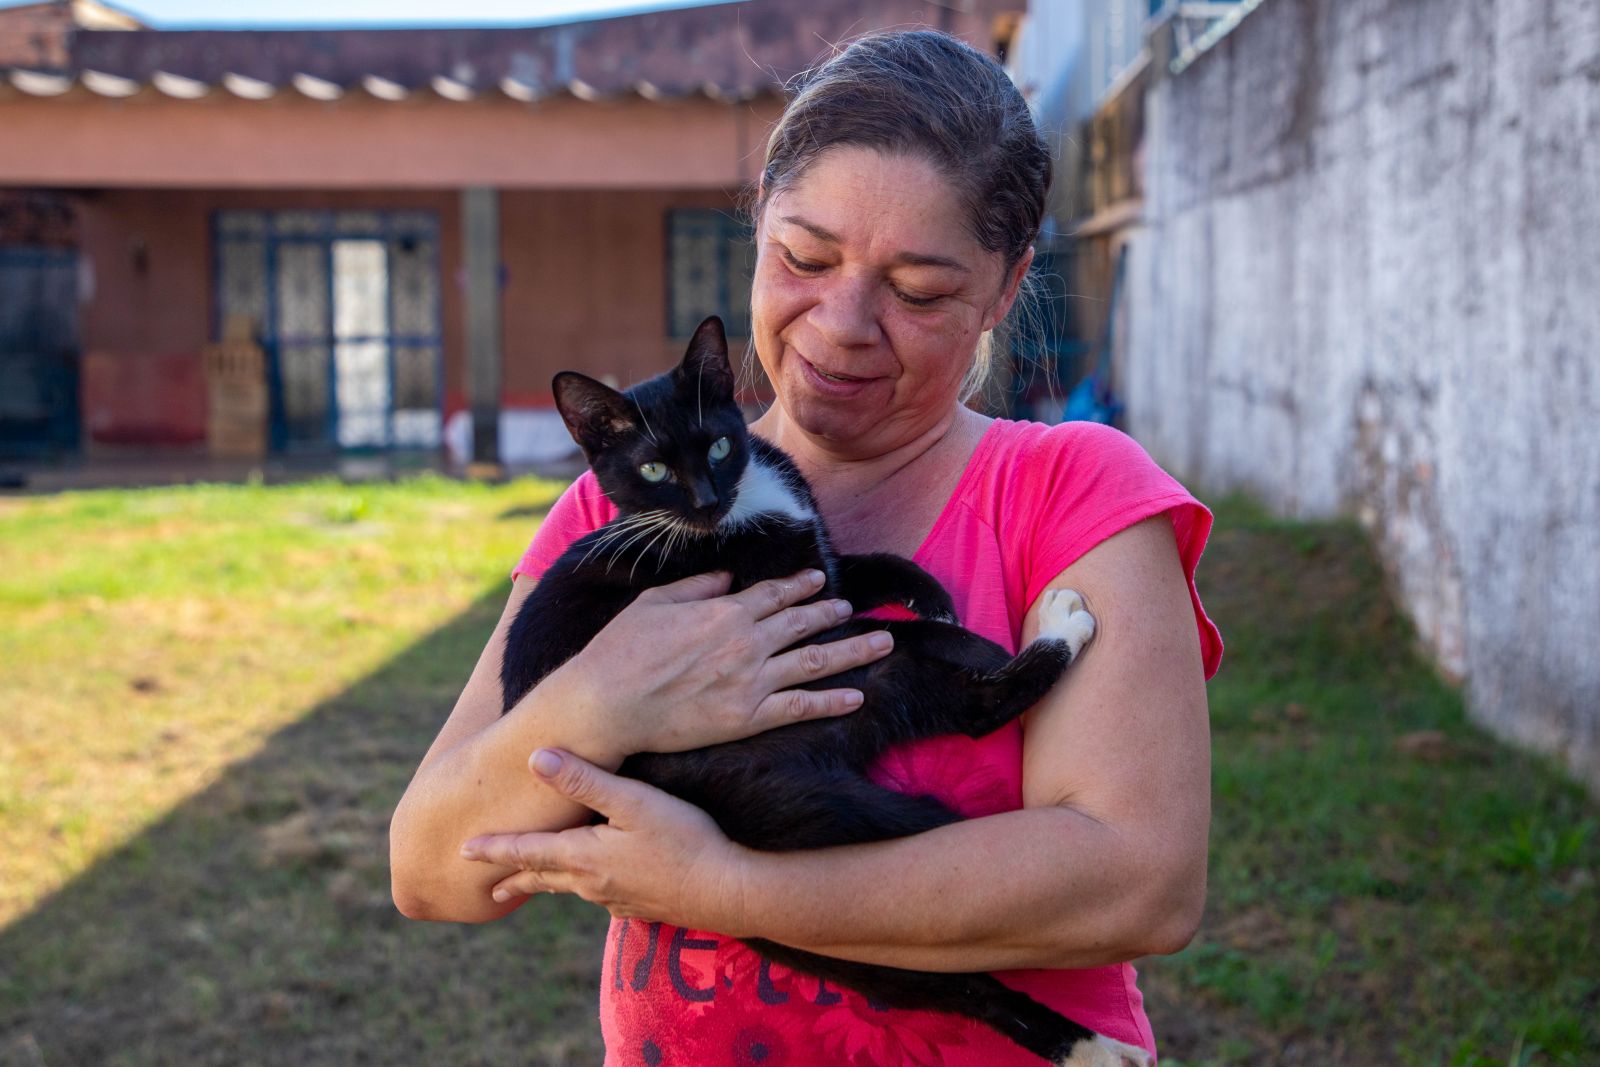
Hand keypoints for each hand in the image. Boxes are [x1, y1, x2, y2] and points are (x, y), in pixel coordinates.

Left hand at [461, 748, 746, 928]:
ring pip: (573, 890)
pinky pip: (603, 898)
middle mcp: (593, 884)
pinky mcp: (644, 907)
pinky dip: (588, 891)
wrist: (728, 892)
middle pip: (544, 878)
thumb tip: (535, 758)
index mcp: (583, 857)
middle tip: (490, 887)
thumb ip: (585, 781)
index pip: (526, 852)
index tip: (463, 852)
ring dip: (550, 884)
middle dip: (515, 876)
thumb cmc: (683, 840)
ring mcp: (618, 900)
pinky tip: (599, 890)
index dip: (495, 850)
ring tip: (537, 882)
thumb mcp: (633, 802)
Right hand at [533, 568, 892, 762]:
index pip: (773, 595)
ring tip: (881, 642)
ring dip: (852, 650)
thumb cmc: (620, 651)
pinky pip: (801, 707)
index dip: (800, 586)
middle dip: (831, 613)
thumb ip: (696, 587)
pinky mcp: (748, 718)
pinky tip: (857, 697)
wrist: (606, 704)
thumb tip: (728, 580)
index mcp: (724, 611)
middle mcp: (746, 642)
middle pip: (802, 623)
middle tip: (853, 609)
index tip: (818, 580)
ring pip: (815, 661)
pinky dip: (832, 702)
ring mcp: (751, 681)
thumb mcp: (654, 602)